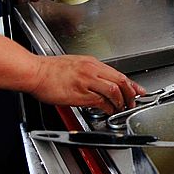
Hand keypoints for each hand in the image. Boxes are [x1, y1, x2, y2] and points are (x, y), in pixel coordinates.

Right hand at [27, 55, 145, 113]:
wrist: (35, 72)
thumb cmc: (50, 69)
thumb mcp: (75, 63)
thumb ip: (90, 71)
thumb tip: (101, 80)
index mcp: (92, 63)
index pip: (118, 73)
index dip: (131, 84)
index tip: (138, 90)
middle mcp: (92, 70)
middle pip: (120, 81)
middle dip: (130, 93)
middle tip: (133, 101)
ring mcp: (87, 81)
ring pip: (114, 91)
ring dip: (120, 101)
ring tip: (121, 108)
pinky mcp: (80, 93)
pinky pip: (101, 101)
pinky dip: (108, 107)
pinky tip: (108, 110)